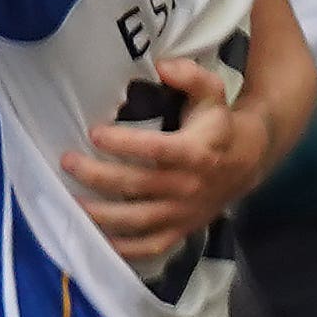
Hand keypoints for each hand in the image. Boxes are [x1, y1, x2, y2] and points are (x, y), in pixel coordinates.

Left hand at [60, 54, 270, 262]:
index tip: (94, 131)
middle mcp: (189, 186)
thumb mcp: (213, 93)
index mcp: (197, 152)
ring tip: (70, 201)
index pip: (155, 149)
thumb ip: (190, 75)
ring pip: (137, 220)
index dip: (123, 143)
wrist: (247, 162)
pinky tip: (95, 240)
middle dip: (97, 175)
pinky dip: (123, 250)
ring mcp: (183, 213)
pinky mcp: (180, 230)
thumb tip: (162, 65)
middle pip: (137, 185)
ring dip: (101, 214)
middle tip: (68, 161)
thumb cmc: (219, 124)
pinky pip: (150, 247)